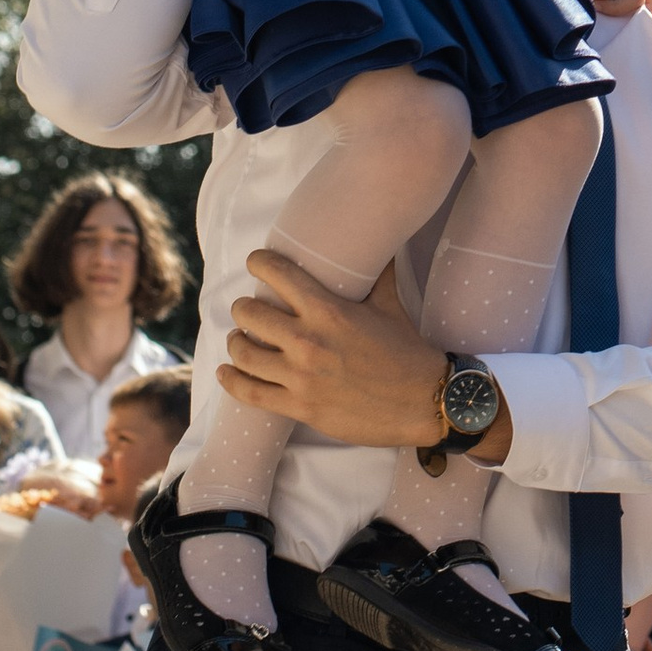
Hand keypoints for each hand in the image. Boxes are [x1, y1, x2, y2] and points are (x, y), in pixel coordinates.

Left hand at [222, 255, 506, 460]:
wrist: (425, 401)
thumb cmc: (408, 351)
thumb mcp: (391, 306)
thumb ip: (379, 274)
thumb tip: (384, 243)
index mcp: (330, 312)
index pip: (279, 275)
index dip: (260, 263)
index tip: (255, 262)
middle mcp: (309, 342)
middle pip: (250, 315)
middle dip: (244, 308)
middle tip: (248, 309)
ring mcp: (301, 377)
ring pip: (244, 353)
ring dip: (236, 342)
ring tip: (239, 339)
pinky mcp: (300, 406)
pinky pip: (250, 393)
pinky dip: (232, 380)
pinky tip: (226, 372)